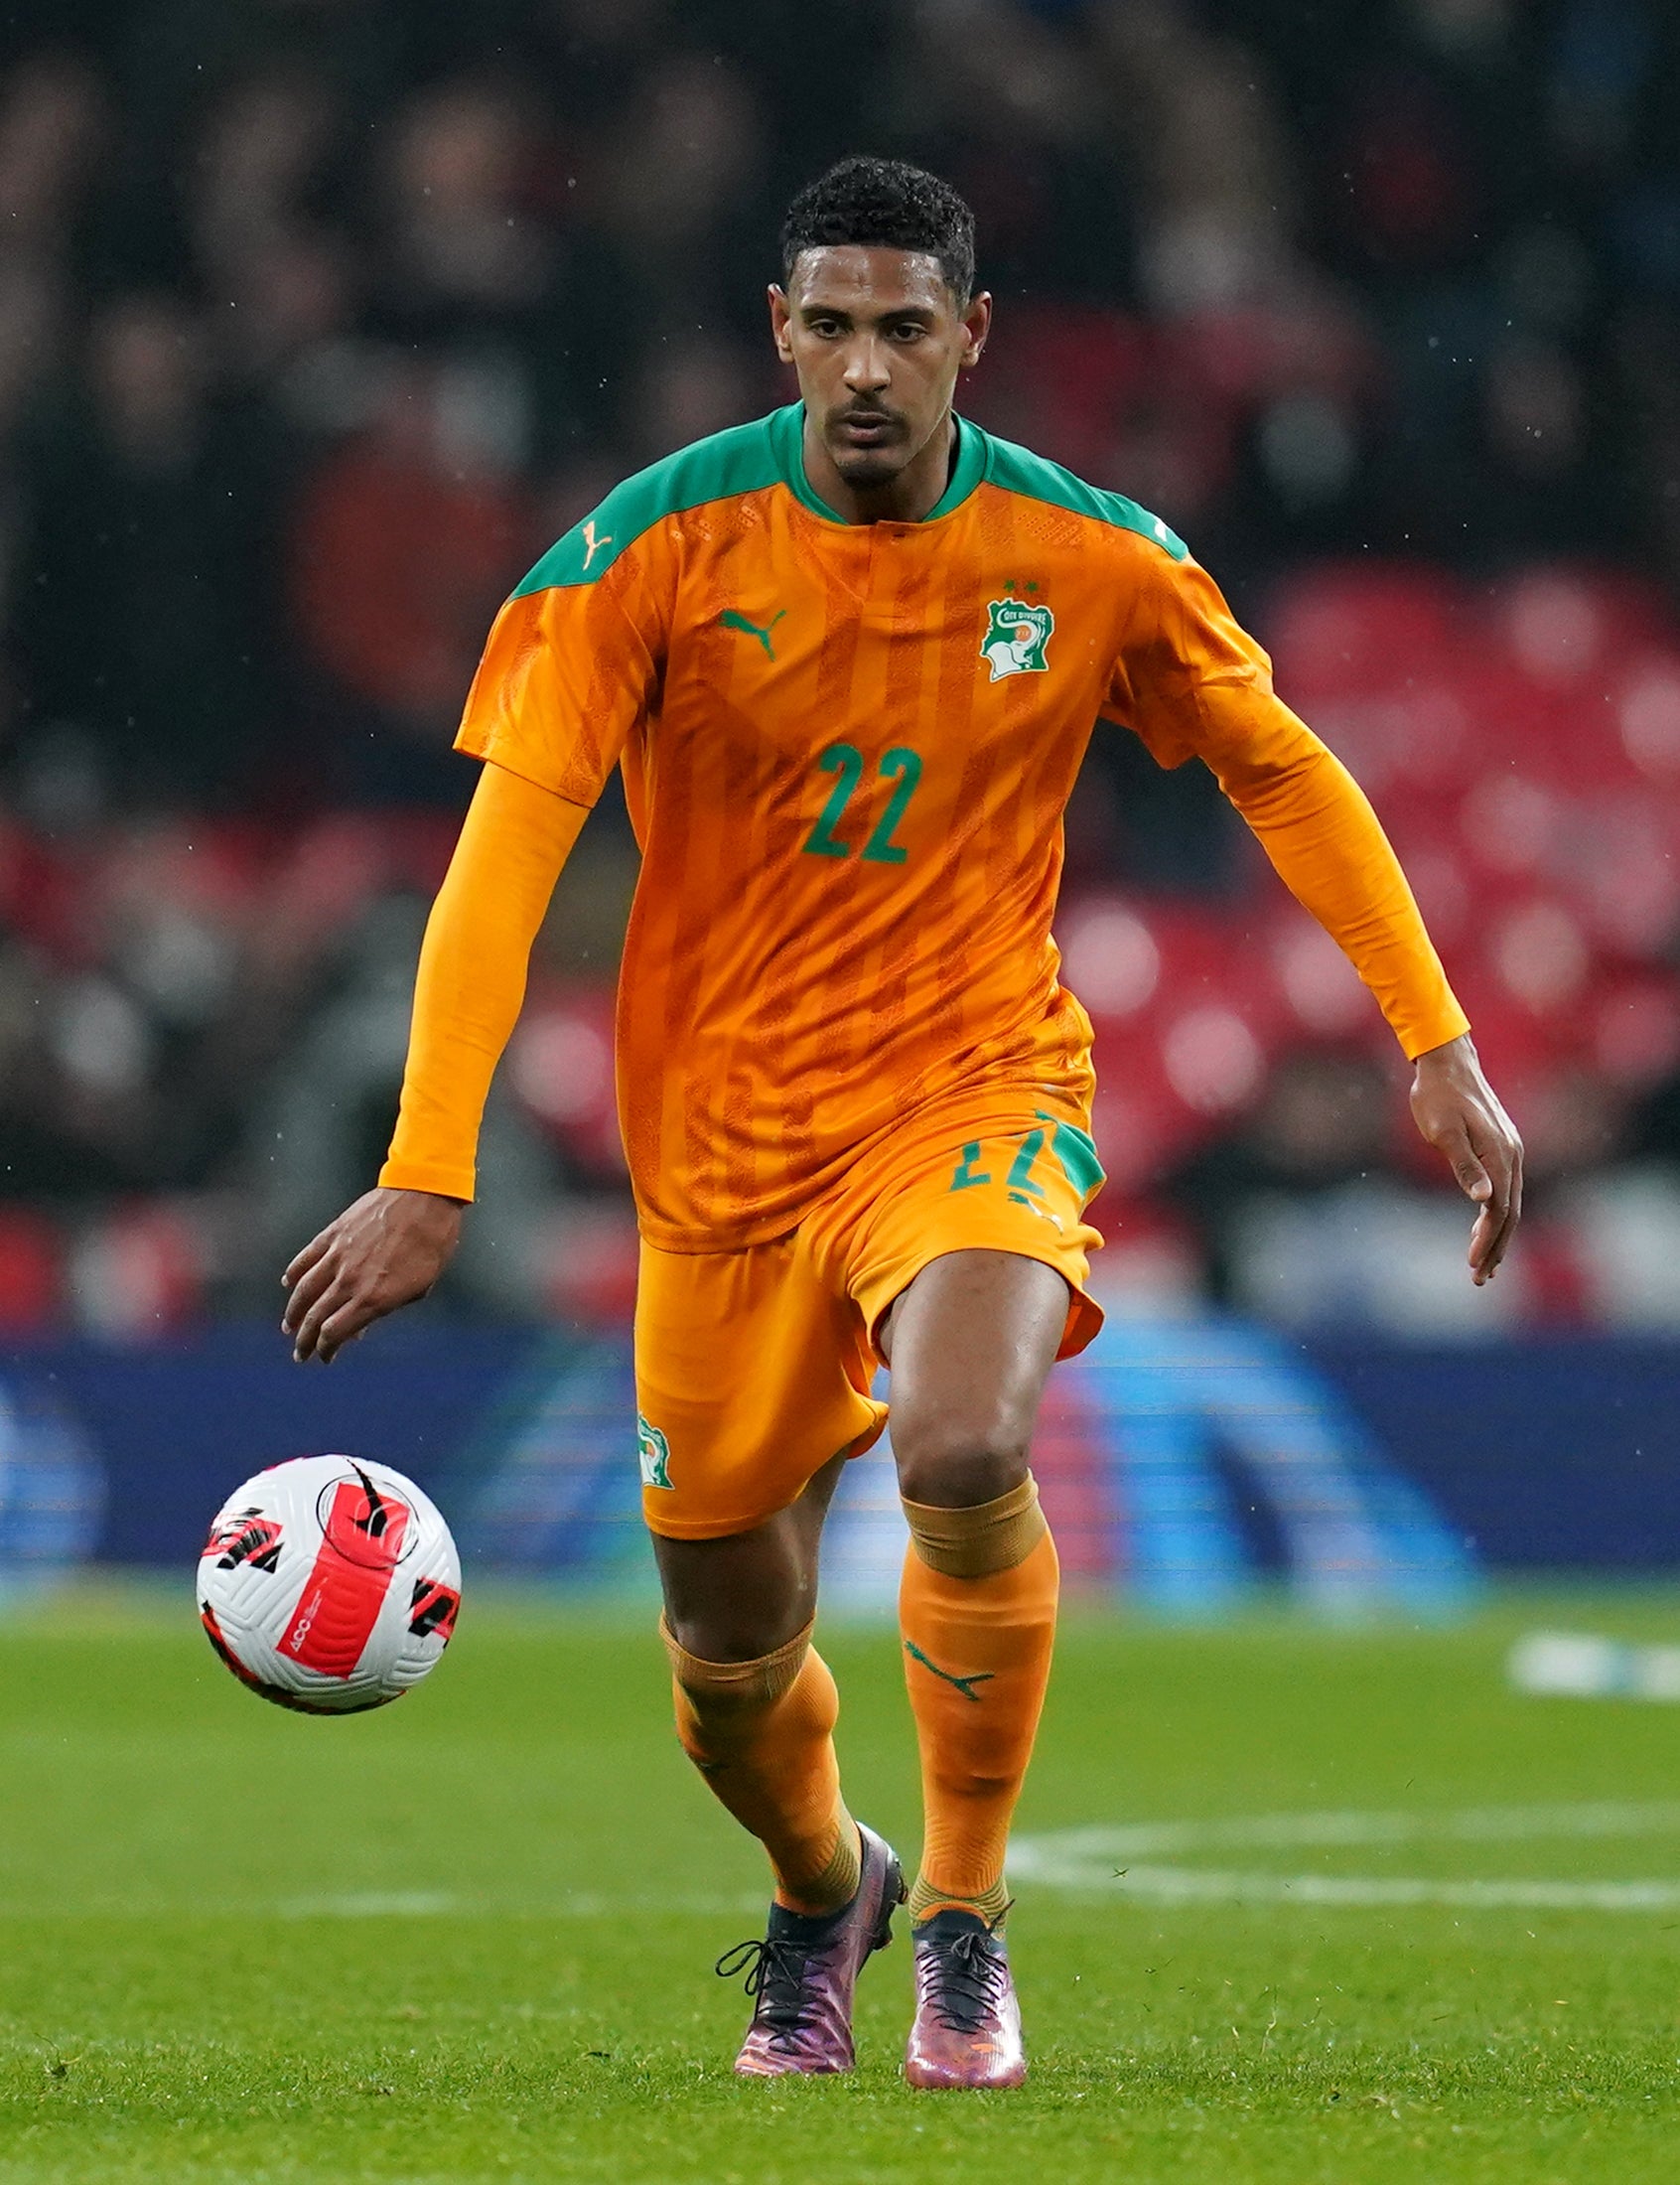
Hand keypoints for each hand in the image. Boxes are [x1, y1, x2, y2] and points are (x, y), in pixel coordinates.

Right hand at [282, 1187, 463, 1362]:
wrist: (425, 1197)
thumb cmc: (431, 1244)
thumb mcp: (419, 1286)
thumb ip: (387, 1307)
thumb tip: (362, 1325)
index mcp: (374, 1299)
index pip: (335, 1333)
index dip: (326, 1349)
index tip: (325, 1357)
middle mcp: (350, 1281)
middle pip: (316, 1318)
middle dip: (305, 1341)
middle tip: (300, 1354)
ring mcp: (338, 1256)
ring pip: (304, 1291)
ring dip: (293, 1313)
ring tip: (288, 1326)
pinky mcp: (333, 1235)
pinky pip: (306, 1259)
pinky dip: (294, 1273)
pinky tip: (288, 1284)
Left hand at [1409, 1033, 1522, 1284]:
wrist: (1448, 1062)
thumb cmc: (1439, 1096)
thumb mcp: (1443, 1131)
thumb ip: (1464, 1165)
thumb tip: (1483, 1199)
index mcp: (1500, 1155)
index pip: (1499, 1209)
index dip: (1488, 1241)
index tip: (1473, 1266)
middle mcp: (1512, 1156)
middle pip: (1510, 1213)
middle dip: (1496, 1248)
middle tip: (1480, 1279)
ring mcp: (1510, 1152)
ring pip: (1510, 1204)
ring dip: (1498, 1236)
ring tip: (1484, 1266)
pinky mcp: (1501, 1148)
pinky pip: (1505, 1190)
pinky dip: (1496, 1214)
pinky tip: (1482, 1227)